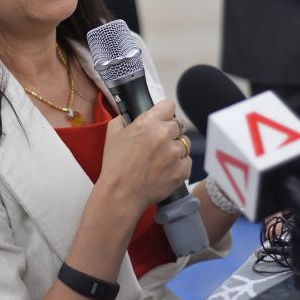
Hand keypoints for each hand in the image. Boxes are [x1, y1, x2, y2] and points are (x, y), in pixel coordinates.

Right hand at [98, 99, 191, 213]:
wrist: (121, 194)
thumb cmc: (115, 165)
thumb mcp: (112, 134)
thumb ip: (123, 120)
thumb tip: (128, 116)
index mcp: (149, 122)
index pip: (168, 106)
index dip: (164, 113)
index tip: (162, 119)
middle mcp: (165, 134)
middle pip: (179, 125)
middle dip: (170, 132)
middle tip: (159, 144)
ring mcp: (176, 153)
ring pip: (184, 144)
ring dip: (176, 149)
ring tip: (162, 160)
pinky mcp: (183, 170)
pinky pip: (187, 161)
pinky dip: (179, 165)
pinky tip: (165, 170)